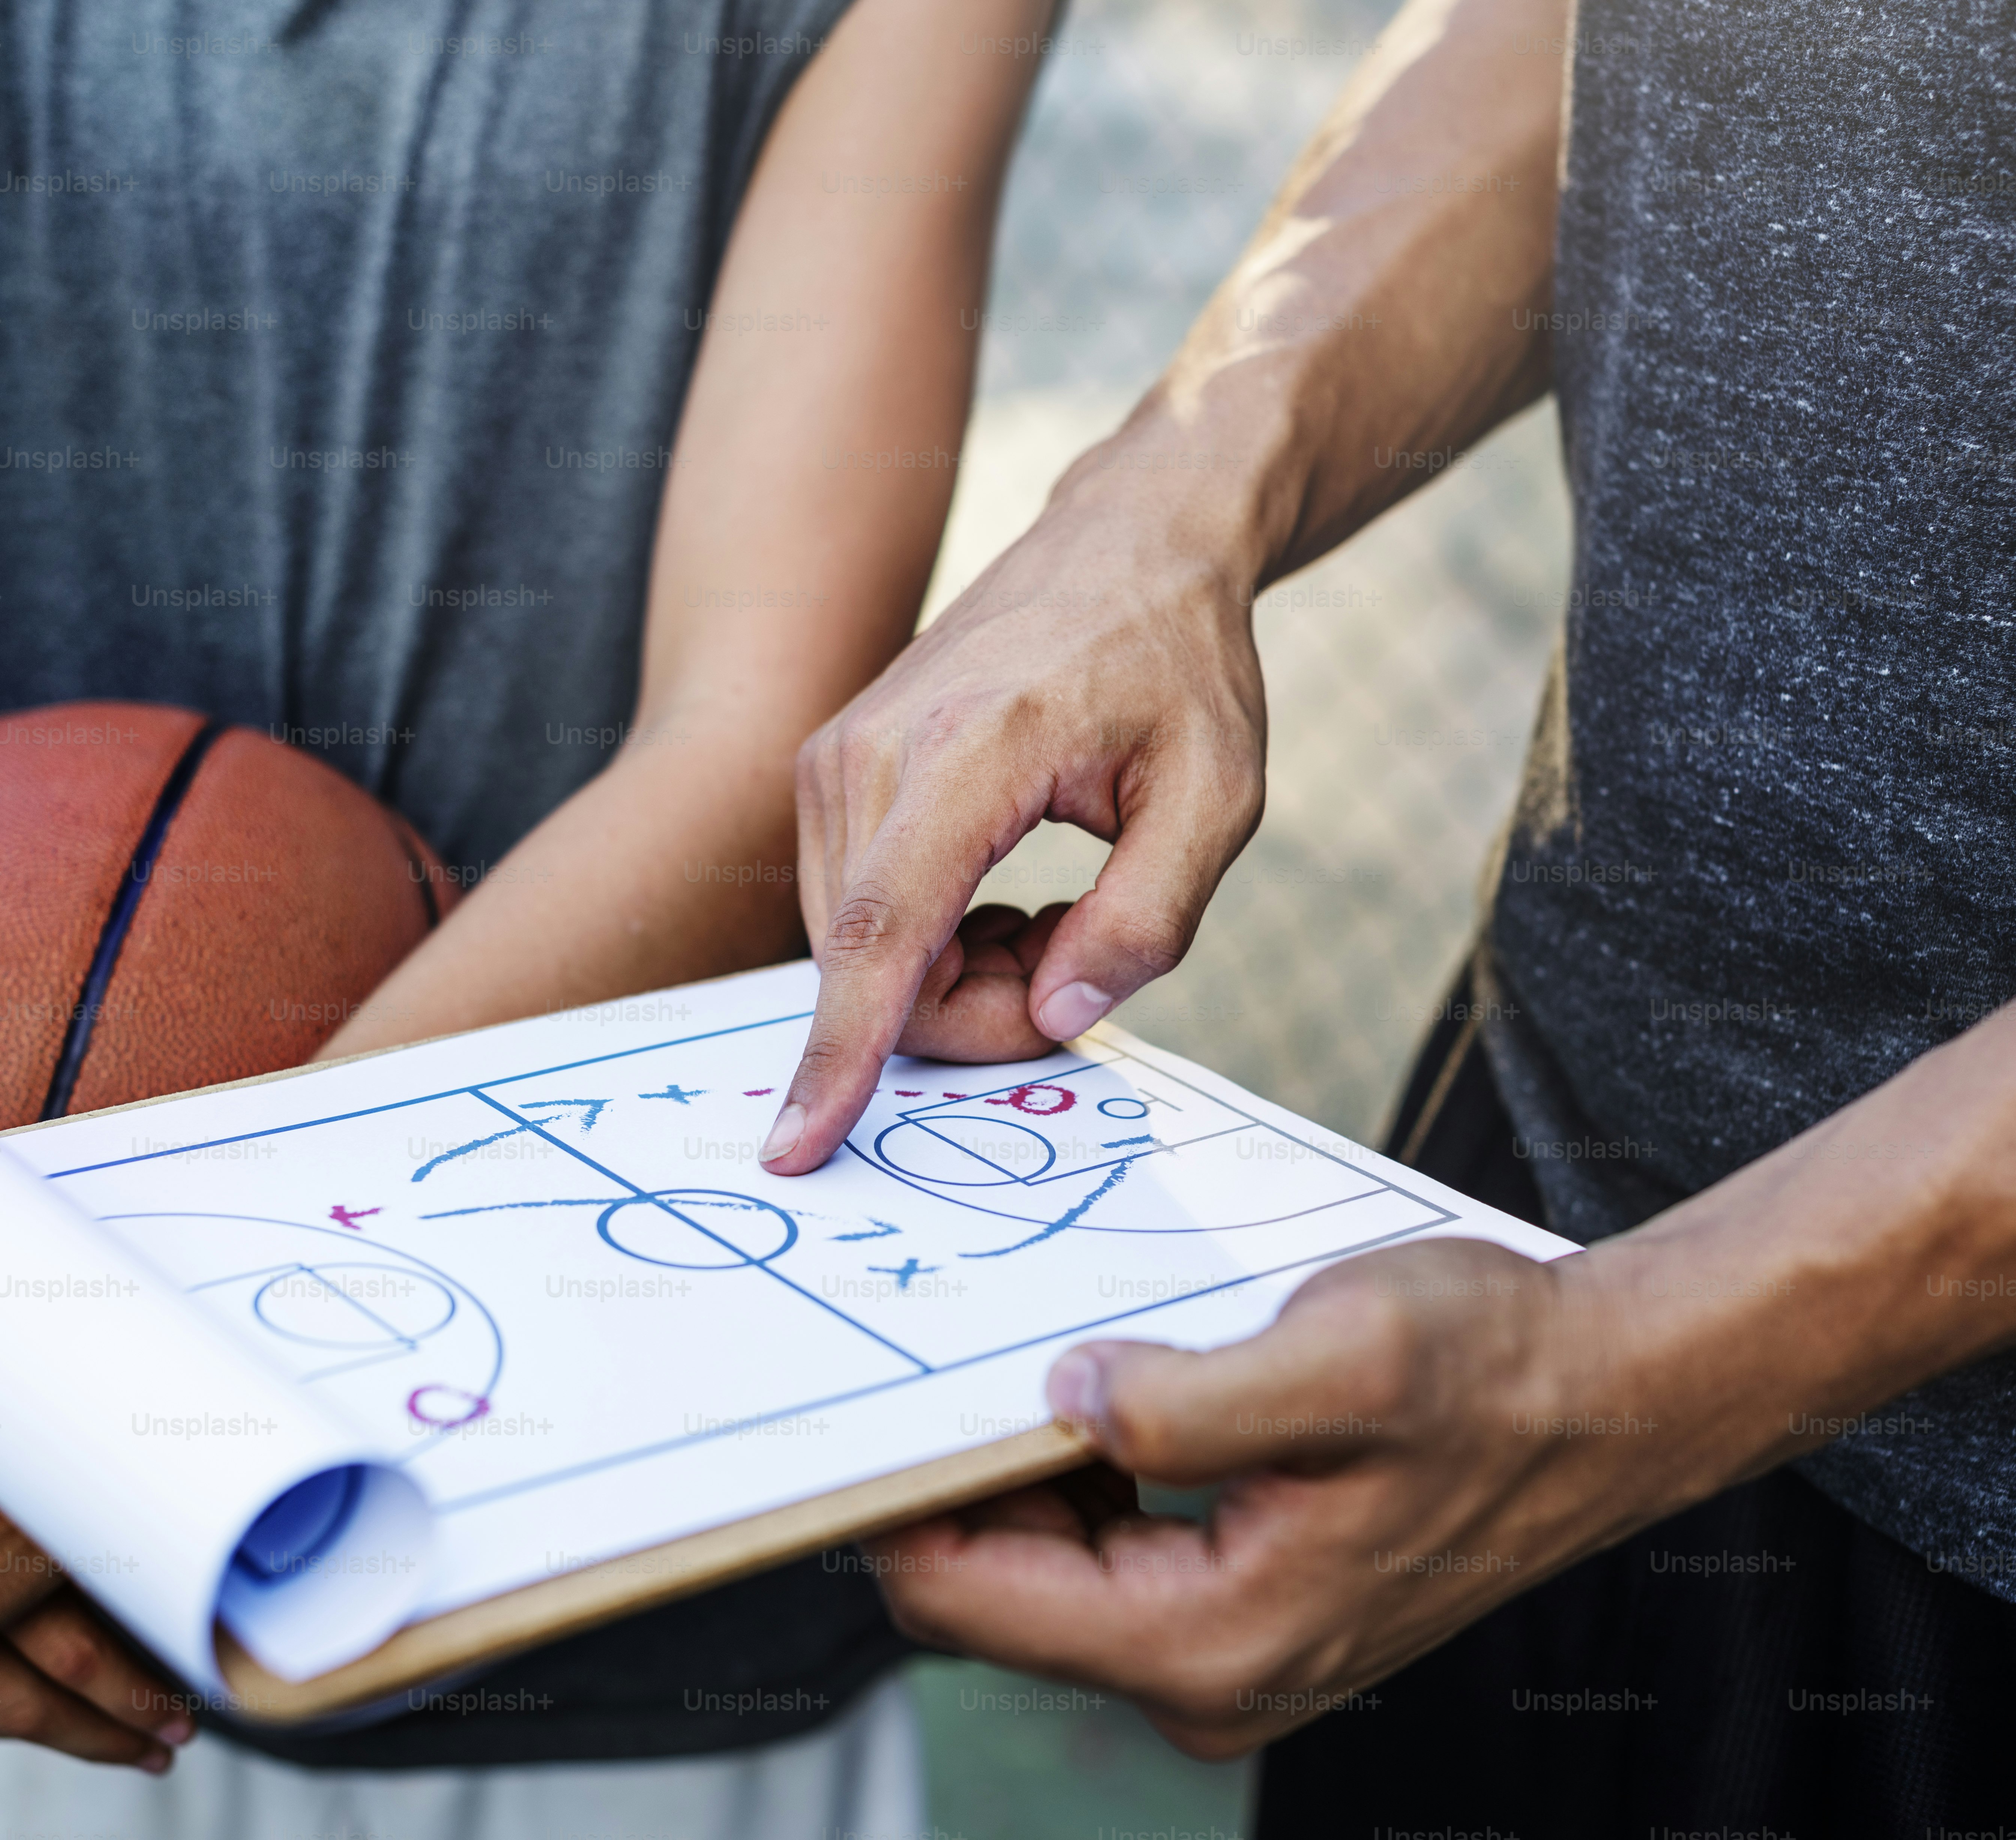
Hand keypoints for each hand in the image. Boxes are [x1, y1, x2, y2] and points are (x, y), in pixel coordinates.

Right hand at [762, 461, 1268, 1172]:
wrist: (1126, 545)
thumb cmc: (1180, 666)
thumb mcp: (1218, 797)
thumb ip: (1144, 922)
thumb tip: (1055, 1015)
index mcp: (967, 751)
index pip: (880, 933)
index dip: (840, 1055)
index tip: (797, 1146)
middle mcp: (870, 753)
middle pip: (874, 965)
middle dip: (973, 1012)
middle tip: (1079, 952)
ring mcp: (836, 758)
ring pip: (858, 950)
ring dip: (956, 976)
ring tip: (1050, 910)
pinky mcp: (830, 772)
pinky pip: (855, 912)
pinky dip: (930, 939)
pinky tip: (1003, 892)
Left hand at [861, 1238, 1703, 1758]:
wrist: (1602, 1398)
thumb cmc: (1490, 1369)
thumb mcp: (1339, 1354)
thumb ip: (1185, 1397)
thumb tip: (1060, 1401)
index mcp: (1206, 1638)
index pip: (965, 1597)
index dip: (894, 1501)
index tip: (863, 1407)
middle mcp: (1202, 1676)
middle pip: (990, 1589)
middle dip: (957, 1476)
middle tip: (951, 1355)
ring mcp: (1218, 1652)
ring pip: (1041, 1565)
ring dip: (1022, 1467)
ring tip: (1042, 1363)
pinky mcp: (1235, 1608)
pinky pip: (1101, 1551)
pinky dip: (1079, 1473)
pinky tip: (1106, 1393)